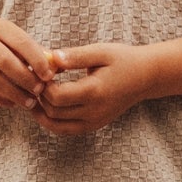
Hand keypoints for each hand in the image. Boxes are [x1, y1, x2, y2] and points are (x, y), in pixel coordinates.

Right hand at [0, 17, 55, 110]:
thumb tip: (60, 66)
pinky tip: (13, 103)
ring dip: (14, 93)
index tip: (49, 76)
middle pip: (6, 62)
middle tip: (40, 91)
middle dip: (26, 79)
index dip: (37, 60)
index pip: (21, 42)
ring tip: (30, 102)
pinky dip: (0, 99)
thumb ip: (37, 53)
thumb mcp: (15, 43)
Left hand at [31, 41, 151, 135]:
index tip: (41, 71)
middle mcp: (94, 111)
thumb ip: (74, 56)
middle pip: (54, 112)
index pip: (57, 96)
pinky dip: (52, 122)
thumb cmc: (123, 60)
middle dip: (40, 97)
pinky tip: (46, 107)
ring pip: (56, 126)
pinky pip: (66, 130)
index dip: (43, 85)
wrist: (145, 77)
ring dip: (42, 112)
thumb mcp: (100, 51)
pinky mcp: (94, 126)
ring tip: (36, 95)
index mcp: (94, 91)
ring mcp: (94, 122)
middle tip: (37, 81)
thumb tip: (50, 57)